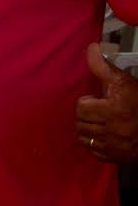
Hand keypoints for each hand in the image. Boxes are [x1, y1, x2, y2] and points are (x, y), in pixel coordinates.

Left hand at [76, 43, 137, 162]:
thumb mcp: (123, 81)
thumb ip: (102, 66)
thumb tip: (91, 47)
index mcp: (114, 110)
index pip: (82, 108)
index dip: (86, 102)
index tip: (95, 100)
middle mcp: (114, 130)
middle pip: (81, 124)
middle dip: (85, 116)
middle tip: (95, 111)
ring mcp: (115, 146)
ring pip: (84, 139)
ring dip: (87, 130)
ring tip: (97, 122)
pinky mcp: (118, 157)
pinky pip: (94, 153)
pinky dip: (94, 145)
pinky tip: (102, 136)